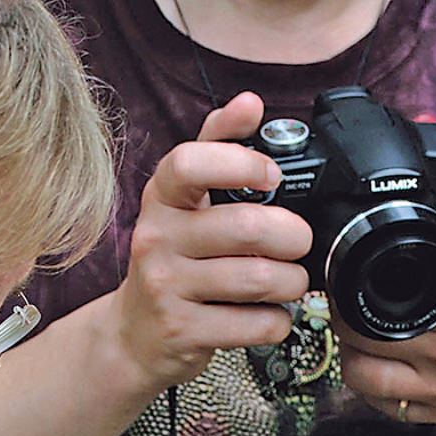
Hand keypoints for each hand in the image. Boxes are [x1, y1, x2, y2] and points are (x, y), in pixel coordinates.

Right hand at [112, 92, 314, 390]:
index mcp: (162, 198)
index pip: (192, 163)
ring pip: (259, 279)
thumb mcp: (184, 202)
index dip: (241, 163)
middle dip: (293, 236)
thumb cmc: (173, 259)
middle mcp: (157, 238)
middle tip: (299, 242)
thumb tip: (249, 102)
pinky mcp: (183, 331)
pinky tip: (269, 314)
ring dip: (292, 282)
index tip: (273, 175)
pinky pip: (255, 324)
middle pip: (246, 227)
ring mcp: (166, 288)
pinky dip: (278, 321)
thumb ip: (217, 148)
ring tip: (290, 281)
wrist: (135, 334)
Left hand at [337, 117, 435, 422]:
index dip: (341, 293)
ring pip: (368, 385)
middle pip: (360, 347)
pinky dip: (377, 390)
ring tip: (356, 332)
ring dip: (352, 360)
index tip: (339, 277)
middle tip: (341, 301)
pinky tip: (378, 363)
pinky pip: (393, 410)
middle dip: (341, 323)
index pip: (367, 307)